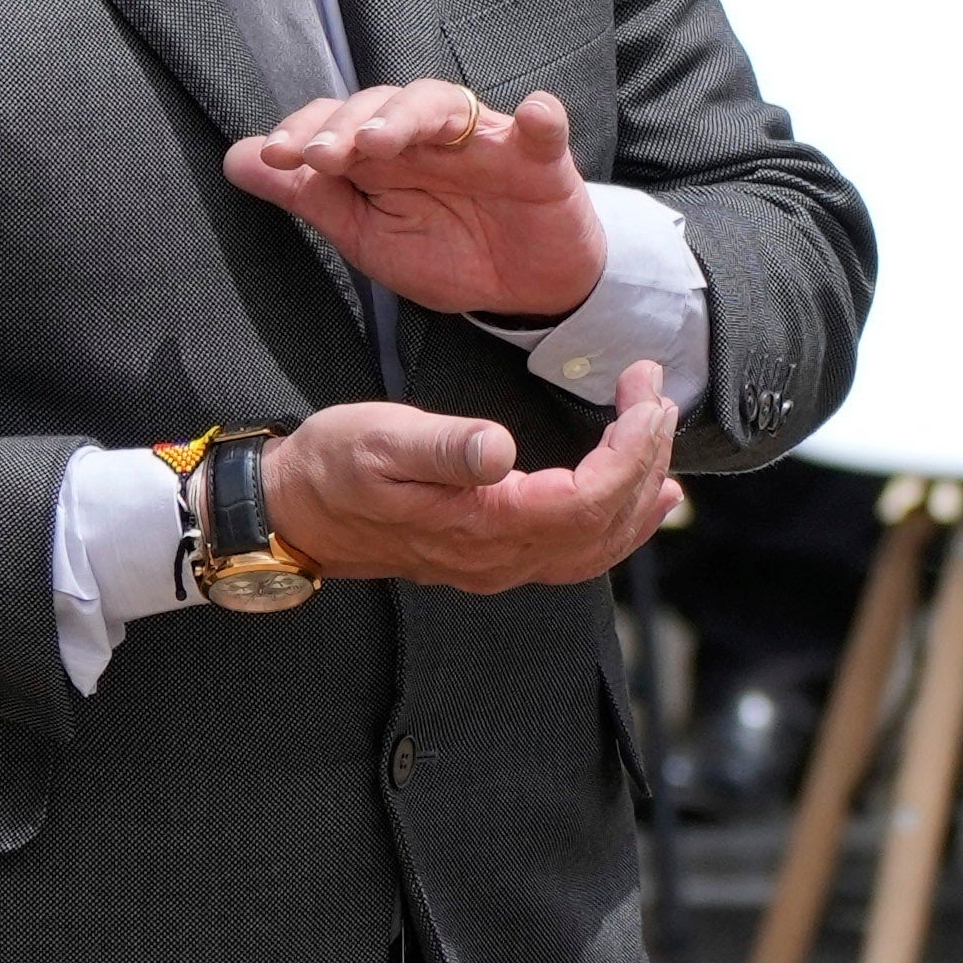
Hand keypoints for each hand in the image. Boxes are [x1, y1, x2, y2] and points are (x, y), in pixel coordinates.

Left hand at [227, 76, 614, 321]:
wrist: (524, 292)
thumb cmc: (447, 254)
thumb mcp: (366, 235)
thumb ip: (310, 197)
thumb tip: (235, 160)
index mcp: (384, 152)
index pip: (336, 120)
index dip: (304, 129)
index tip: (274, 155)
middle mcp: (427, 135)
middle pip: (382, 103)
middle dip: (348, 124)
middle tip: (324, 154)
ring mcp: (482, 142)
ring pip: (442, 103)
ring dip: (408, 115)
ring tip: (380, 141)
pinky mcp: (539, 159)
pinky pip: (543, 129)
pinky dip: (542, 118)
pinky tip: (536, 114)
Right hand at [274, 365, 678, 592]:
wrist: (293, 514)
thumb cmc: (332, 469)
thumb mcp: (379, 442)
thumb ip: (443, 448)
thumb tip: (500, 450)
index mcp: (485, 525)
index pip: (589, 498)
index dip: (632, 450)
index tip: (647, 396)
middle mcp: (501, 558)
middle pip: (604, 524)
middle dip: (646, 461)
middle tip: (660, 401)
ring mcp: (498, 566)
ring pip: (595, 548)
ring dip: (640, 500)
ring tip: (669, 457)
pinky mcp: (491, 559)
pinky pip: (573, 554)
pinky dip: (616, 527)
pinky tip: (636, 505)